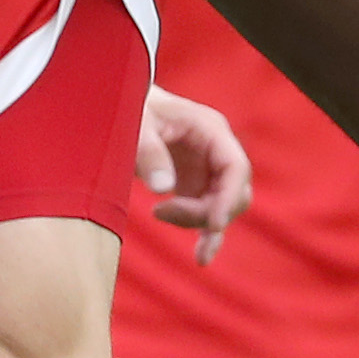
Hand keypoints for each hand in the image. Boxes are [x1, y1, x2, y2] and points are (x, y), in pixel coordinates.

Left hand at [138, 87, 249, 264]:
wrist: (123, 102)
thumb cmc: (131, 105)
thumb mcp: (136, 123)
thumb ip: (148, 151)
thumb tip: (163, 188)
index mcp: (210, 129)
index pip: (235, 167)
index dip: (229, 197)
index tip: (213, 224)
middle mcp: (217, 150)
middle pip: (234, 192)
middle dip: (207, 212)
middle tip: (162, 212)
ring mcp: (209, 169)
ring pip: (224, 207)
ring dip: (202, 224)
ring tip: (159, 214)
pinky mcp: (196, 184)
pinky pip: (210, 214)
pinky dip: (205, 233)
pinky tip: (199, 255)